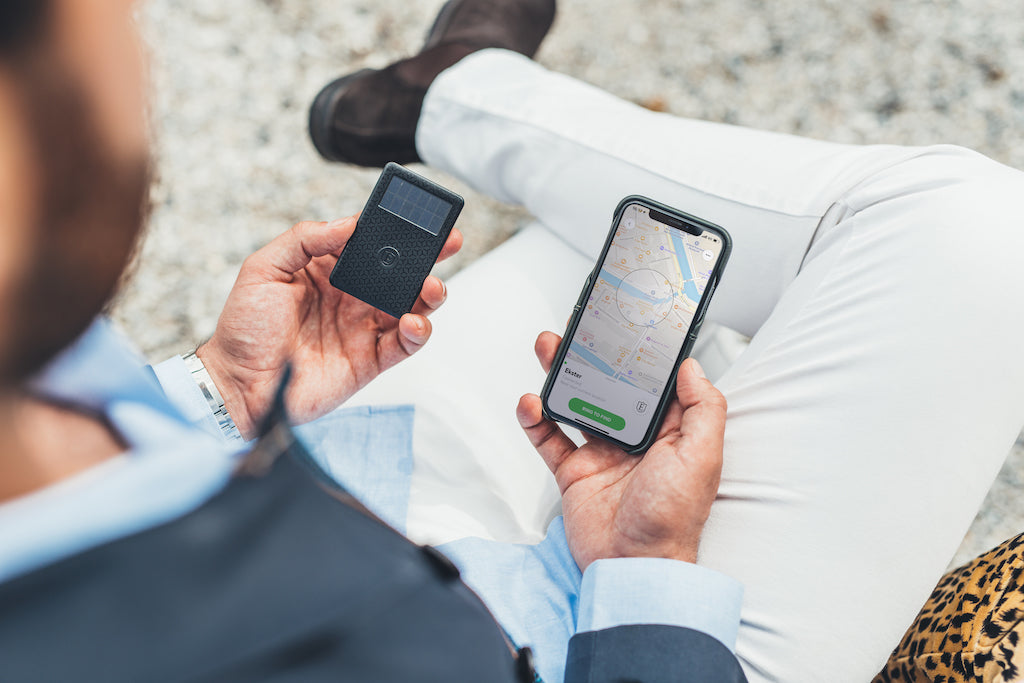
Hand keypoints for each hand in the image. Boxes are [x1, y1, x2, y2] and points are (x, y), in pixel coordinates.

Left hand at [197, 216, 461, 438]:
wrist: (237, 386)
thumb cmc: (243, 329)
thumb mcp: (264, 269)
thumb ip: (305, 240)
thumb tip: (348, 224)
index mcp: (329, 269)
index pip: (371, 243)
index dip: (396, 229)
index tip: (418, 218)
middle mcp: (351, 296)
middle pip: (401, 272)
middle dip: (428, 257)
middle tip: (447, 244)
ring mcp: (363, 328)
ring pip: (411, 305)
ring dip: (429, 294)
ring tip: (431, 288)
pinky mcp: (370, 360)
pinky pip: (405, 344)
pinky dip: (418, 333)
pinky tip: (412, 323)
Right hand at [516, 332, 726, 569]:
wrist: (633, 568)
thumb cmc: (672, 520)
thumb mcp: (701, 457)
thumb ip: (702, 408)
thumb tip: (691, 366)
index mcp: (671, 432)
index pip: (654, 382)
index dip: (640, 353)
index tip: (628, 324)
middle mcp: (636, 439)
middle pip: (610, 385)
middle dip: (593, 355)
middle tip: (579, 327)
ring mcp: (602, 454)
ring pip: (577, 404)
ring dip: (561, 375)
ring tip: (548, 349)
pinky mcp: (575, 473)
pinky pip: (550, 439)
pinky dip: (536, 419)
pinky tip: (530, 403)